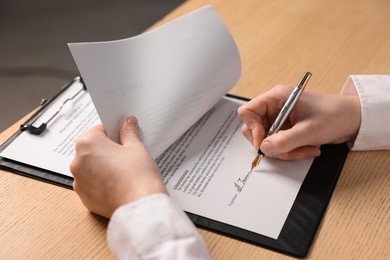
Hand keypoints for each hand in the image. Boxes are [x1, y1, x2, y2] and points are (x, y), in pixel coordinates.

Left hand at [70, 116, 166, 217]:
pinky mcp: (84, 198)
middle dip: (107, 150)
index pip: (99, 130)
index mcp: (87, 144)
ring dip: (103, 166)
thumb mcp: (136, 147)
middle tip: (126, 156)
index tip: (123, 138)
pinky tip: (118, 184)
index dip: (114, 133)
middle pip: (92, 149)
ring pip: (91, 167)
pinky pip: (91, 184)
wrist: (140, 206)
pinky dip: (102, 183)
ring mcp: (79, 182)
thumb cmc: (138, 176)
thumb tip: (127, 123)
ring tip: (123, 172)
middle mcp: (77, 162)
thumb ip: (129, 132)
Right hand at [237, 85, 360, 159]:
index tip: (264, 143)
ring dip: (283, 150)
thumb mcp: (309, 131)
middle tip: (286, 150)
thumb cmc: (335, 115)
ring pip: (267, 139)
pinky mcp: (286, 128)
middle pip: (255, 128)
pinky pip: (278, 143)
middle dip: (270, 144)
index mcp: (277, 97)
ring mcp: (280, 118)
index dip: (252, 129)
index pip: (248, 111)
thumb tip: (264, 148)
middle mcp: (275, 106)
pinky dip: (290, 151)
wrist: (353, 119)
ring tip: (304, 150)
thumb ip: (284, 141)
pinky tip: (306, 149)